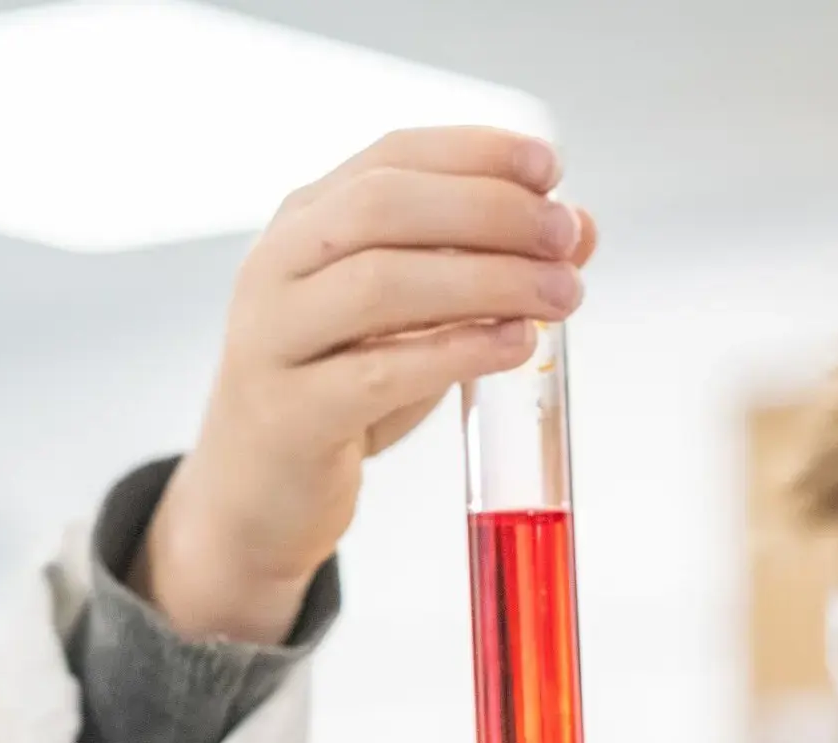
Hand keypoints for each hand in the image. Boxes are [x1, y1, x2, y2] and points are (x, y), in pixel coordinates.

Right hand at [141, 128, 596, 643]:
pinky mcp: (288, 414)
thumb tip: (580, 229)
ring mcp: (272, 338)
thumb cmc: (343, 394)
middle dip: (488, 210)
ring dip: (486, 280)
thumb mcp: (419, 323)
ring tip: (561, 294)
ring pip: (379, 281)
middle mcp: (278, 265)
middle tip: (563, 236)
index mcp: (307, 221)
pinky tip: (514, 344)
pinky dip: (455, 352)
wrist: (257, 495)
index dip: (474, 152)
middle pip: (383, 205)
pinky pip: (376, 373)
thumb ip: (488, 269)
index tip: (549, 165)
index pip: (392, 156)